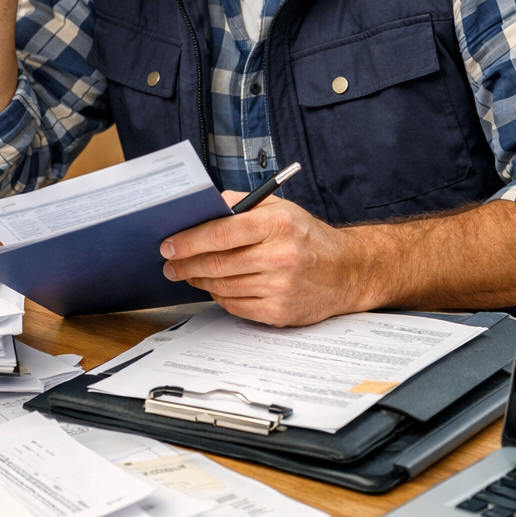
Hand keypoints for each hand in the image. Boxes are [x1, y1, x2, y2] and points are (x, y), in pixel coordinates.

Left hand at [160, 192, 375, 326]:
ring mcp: (280, 287)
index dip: (189, 240)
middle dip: (185, 264)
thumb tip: (205, 206)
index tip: (169, 244)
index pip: (221, 232)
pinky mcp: (279, 312)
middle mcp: (280, 256)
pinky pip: (235, 306)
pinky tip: (215, 287)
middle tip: (170, 263)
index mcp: (277, 224)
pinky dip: (219, 296)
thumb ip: (242, 204)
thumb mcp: (281, 208)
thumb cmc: (308, 237)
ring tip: (189, 273)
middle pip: (216, 263)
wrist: (346, 272)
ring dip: (199, 281)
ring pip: (222, 286)